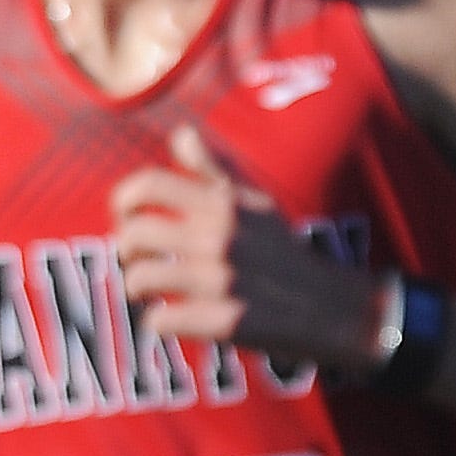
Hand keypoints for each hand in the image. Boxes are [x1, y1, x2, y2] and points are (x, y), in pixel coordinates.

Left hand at [112, 125, 382, 363]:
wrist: (333, 309)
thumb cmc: (285, 253)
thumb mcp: (256, 203)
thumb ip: (214, 169)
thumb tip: (181, 133)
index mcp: (224, 204)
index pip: (148, 185)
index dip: (122, 200)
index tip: (125, 217)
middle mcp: (219, 237)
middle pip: (134, 234)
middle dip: (127, 250)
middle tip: (139, 261)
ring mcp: (220, 281)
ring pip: (139, 279)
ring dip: (137, 288)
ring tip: (150, 292)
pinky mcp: (224, 322)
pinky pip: (159, 321)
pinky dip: (158, 323)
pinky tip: (175, 318)